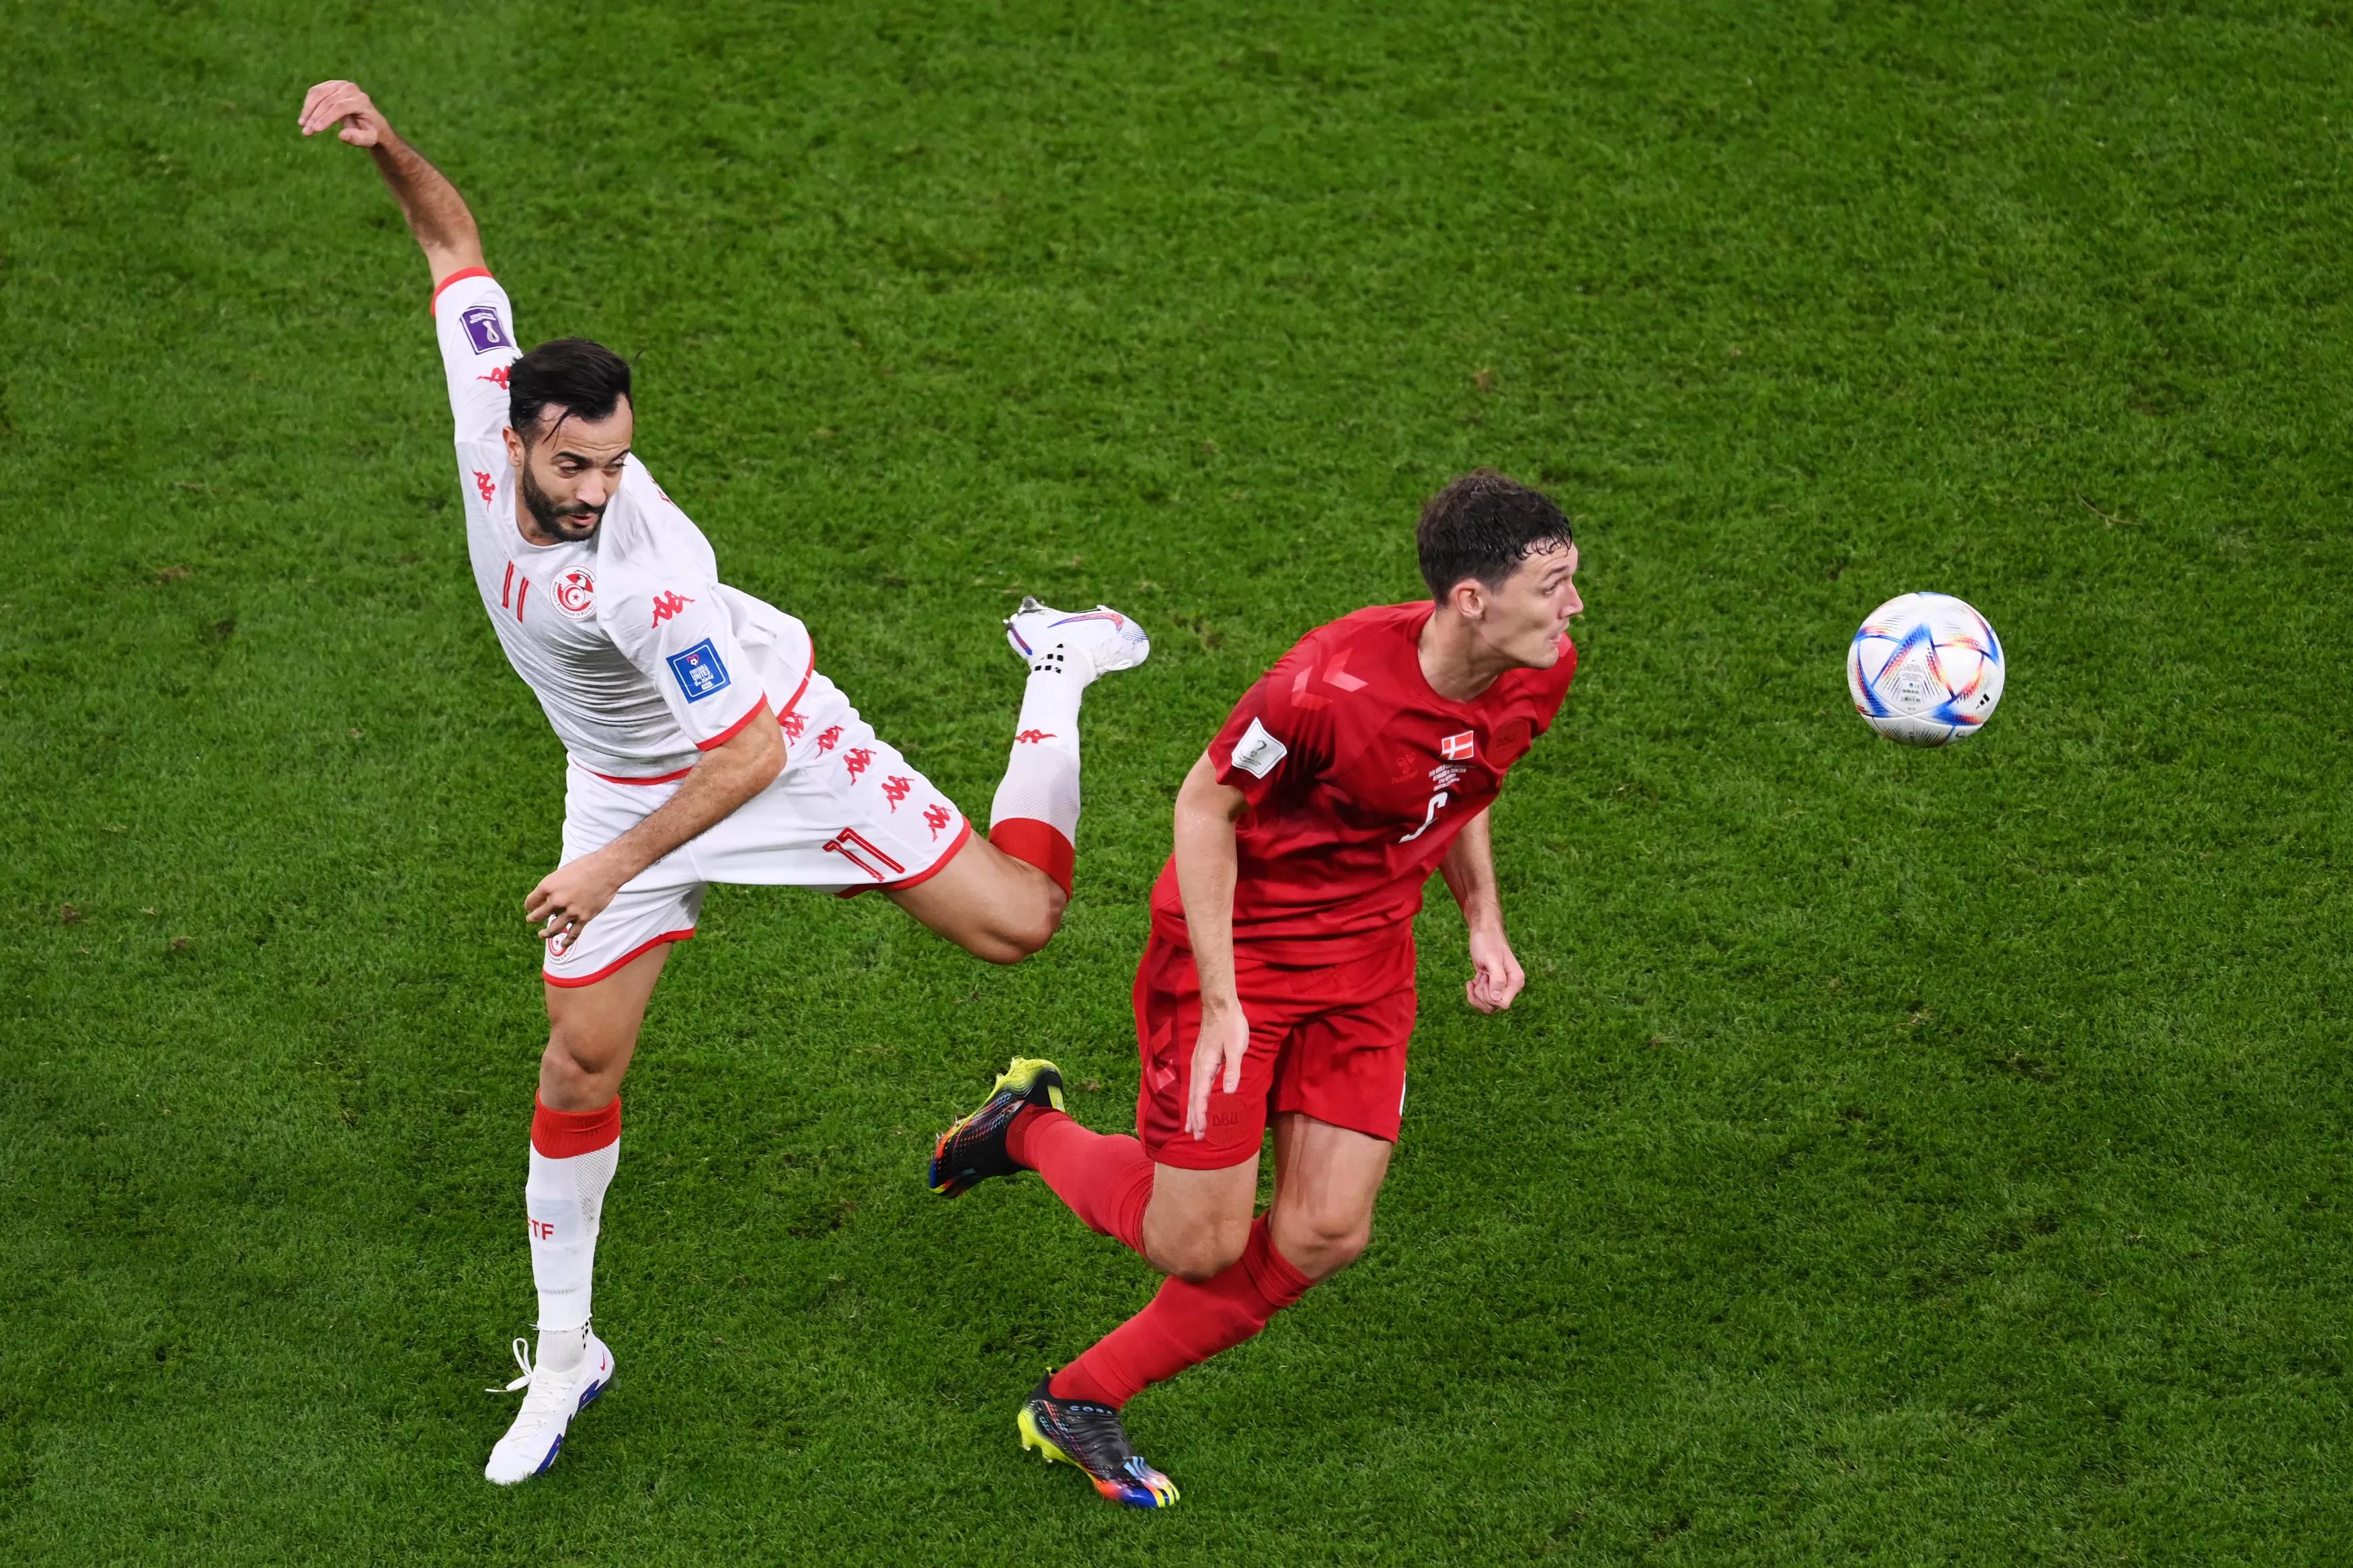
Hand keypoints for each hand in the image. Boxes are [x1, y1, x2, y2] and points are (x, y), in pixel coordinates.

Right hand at [298, 81, 390, 146]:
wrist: (369, 120)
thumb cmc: (369, 132)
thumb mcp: (369, 139)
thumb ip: (358, 139)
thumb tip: (342, 135)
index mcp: (361, 101)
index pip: (340, 107)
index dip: (327, 118)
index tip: (316, 130)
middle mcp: (351, 89)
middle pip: (328, 101)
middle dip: (315, 117)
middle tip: (306, 132)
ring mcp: (340, 84)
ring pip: (319, 94)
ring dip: (308, 110)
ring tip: (302, 125)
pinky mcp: (331, 84)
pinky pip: (315, 91)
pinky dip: (308, 104)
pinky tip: (305, 117)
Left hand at [525, 849, 627, 953]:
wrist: (607, 870)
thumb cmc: (586, 865)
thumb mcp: (563, 872)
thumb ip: (555, 885)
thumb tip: (551, 895)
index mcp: (548, 886)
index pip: (531, 901)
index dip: (529, 905)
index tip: (530, 906)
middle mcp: (556, 900)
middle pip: (538, 915)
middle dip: (533, 918)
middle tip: (531, 919)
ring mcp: (570, 911)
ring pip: (553, 928)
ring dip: (545, 933)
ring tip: (542, 934)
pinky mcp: (584, 918)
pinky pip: (573, 934)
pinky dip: (567, 941)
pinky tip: (562, 945)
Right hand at [1183, 997, 1250, 1138]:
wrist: (1219, 1006)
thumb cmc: (1231, 1026)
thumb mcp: (1236, 1047)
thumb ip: (1233, 1070)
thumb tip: (1229, 1092)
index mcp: (1206, 1066)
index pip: (1202, 1096)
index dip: (1201, 1115)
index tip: (1201, 1132)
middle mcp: (1198, 1067)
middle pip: (1194, 1098)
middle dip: (1194, 1118)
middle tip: (1196, 1137)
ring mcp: (1197, 1063)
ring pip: (1192, 1092)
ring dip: (1192, 1110)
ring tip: (1191, 1127)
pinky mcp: (1200, 1060)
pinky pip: (1195, 1085)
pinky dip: (1194, 1098)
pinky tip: (1196, 1102)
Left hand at [1465, 924, 1525, 1012]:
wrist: (1483, 932)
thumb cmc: (1488, 942)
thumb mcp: (1492, 959)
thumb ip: (1497, 979)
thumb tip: (1497, 1000)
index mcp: (1516, 981)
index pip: (1503, 1004)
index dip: (1489, 996)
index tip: (1486, 979)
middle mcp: (1510, 987)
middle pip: (1493, 1006)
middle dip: (1481, 994)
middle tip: (1481, 976)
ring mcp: (1501, 988)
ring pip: (1486, 1006)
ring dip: (1476, 994)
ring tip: (1477, 978)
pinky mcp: (1491, 987)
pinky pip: (1481, 1001)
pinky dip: (1473, 993)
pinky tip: (1472, 981)